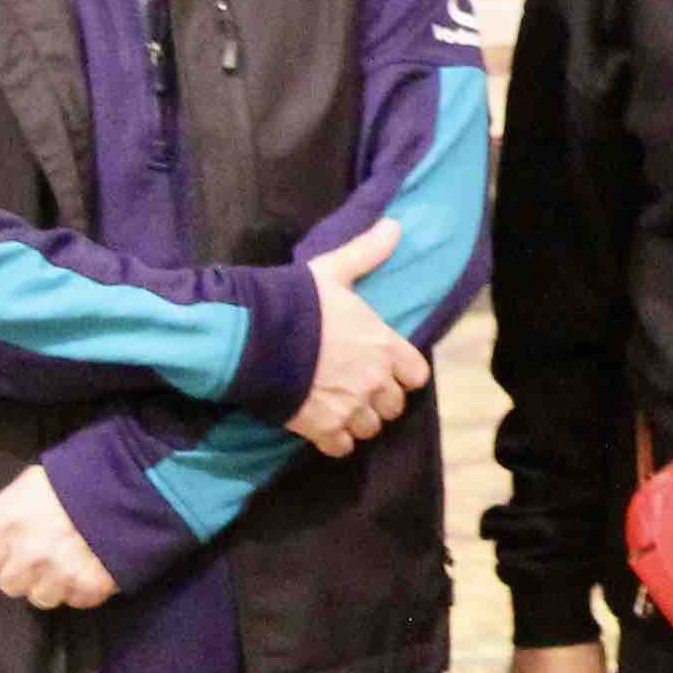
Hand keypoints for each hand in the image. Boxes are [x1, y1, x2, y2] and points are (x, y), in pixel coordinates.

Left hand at [0, 463, 116, 609]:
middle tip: (41, 554)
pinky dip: (80, 589)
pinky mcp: (90, 587)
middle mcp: (29, 554)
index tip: (13, 542)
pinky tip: (88, 568)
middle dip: (22, 571)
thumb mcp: (29, 484)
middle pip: (9, 584)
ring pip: (41, 598)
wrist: (133, 486)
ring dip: (51, 584)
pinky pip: (76, 601)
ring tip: (66, 564)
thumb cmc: (75, 479)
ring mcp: (61, 574)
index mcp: (10, 524)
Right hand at [291, 218, 429, 457]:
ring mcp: (349, 407)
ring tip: (339, 405)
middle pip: (394, 406)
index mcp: (383, 346)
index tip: (386, 368)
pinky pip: (342, 448)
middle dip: (379, 399)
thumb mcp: (334, 272)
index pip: (417, 375)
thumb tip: (395, 225)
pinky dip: (335, 441)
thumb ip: (367, 253)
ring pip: (370, 428)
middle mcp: (373, 381)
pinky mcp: (322, 429)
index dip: (403, 373)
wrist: (255, 336)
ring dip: (358, 419)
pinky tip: (323, 425)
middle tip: (357, 386)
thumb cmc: (297, 301)